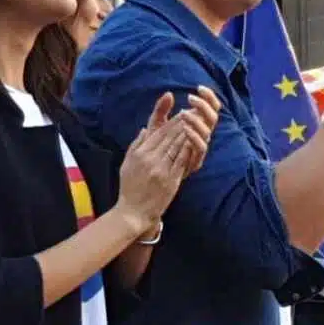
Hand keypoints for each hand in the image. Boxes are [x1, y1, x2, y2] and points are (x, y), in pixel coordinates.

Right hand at [116, 95, 194, 229]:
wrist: (133, 211)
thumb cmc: (129, 188)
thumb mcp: (126, 164)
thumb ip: (136, 145)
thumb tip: (144, 129)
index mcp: (139, 154)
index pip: (158, 133)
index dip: (171, 122)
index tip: (181, 113)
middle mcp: (150, 159)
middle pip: (169, 137)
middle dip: (182, 124)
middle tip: (194, 113)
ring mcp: (161, 170)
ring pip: (176, 147)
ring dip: (188, 133)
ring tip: (197, 123)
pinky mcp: (170, 180)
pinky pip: (181, 162)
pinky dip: (188, 150)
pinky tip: (195, 142)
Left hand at [145, 86, 221, 176]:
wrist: (150, 177)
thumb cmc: (154, 150)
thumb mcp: (155, 127)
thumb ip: (160, 111)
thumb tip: (168, 94)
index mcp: (196, 125)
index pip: (211, 108)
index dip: (209, 97)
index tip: (199, 88)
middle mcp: (201, 135)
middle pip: (213, 117)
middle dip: (205, 105)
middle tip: (191, 98)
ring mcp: (199, 148)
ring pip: (208, 132)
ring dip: (197, 121)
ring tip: (183, 114)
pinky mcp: (195, 161)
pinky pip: (201, 148)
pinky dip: (195, 137)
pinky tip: (185, 129)